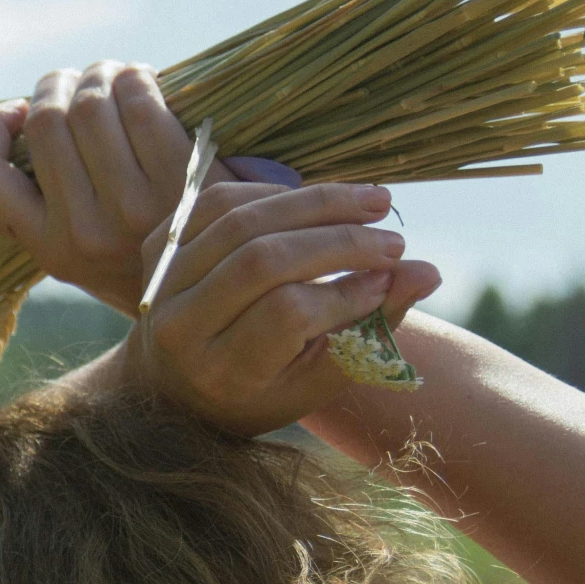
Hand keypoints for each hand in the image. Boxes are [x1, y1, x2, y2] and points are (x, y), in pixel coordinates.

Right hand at [0, 63, 196, 317]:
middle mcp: (82, 232)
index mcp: (48, 249)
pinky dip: (137, 78)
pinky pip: (141, 103)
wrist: (224, 291)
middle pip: (46, 121)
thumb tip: (25, 113)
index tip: (14, 111)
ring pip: (91, 105)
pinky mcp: (179, 179)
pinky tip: (146, 82)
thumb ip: (51, 200)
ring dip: (100, 74)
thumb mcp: (84, 253)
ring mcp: (131, 208)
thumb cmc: (148, 257)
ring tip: (113, 76)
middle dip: (57, 84)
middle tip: (78, 80)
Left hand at [129, 180, 442, 435]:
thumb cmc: (260, 390)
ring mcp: (160, 280)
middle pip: (263, 259)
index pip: (287, 314)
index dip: (346, 292)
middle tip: (394, 238)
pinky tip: (320, 200)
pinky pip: (220, 199)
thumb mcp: (318, 378)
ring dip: (316, 203)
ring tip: (374, 204)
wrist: (171, 384)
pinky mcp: (156, 243)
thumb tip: (428, 273)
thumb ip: (370, 331)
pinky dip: (275, 193)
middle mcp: (178, 326)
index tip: (392, 279)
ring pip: (241, 220)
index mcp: (218, 372)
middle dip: (339, 241)